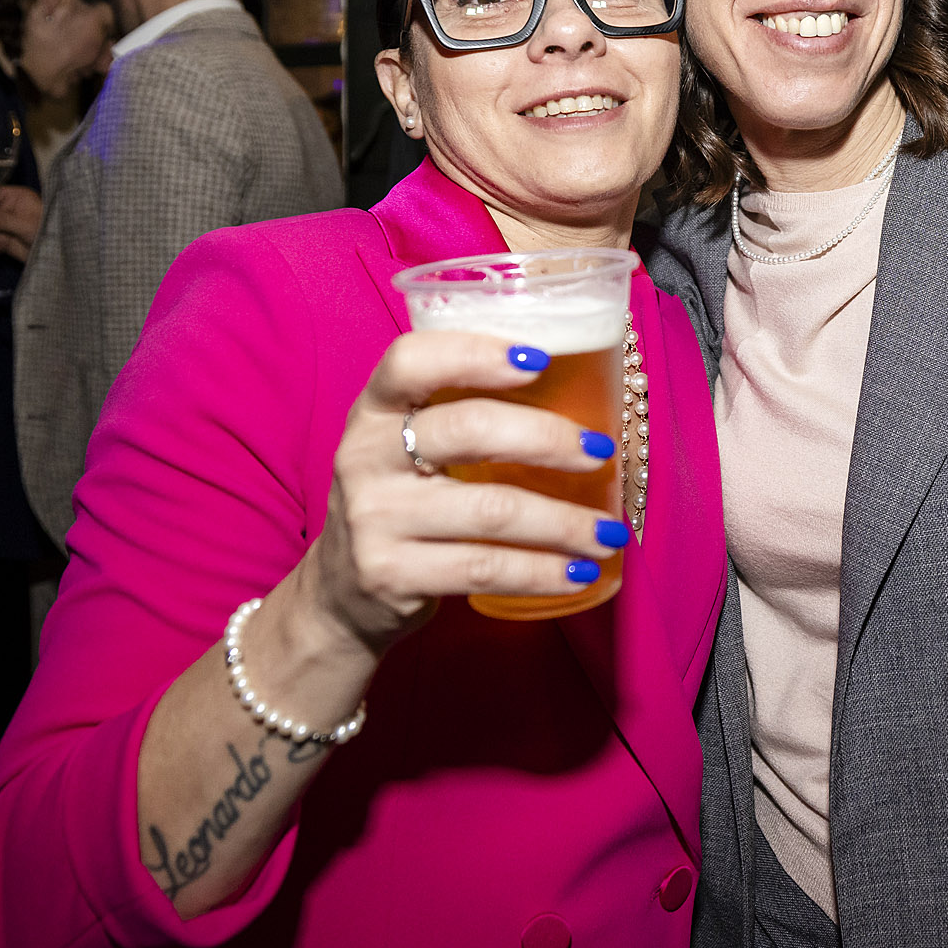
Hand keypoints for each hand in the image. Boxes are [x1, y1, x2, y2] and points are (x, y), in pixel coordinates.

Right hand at [298, 330, 624, 657]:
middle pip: (466, 431)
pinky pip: (485, 570)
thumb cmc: (401, 500)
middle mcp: (364, 456)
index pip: (411, 360)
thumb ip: (461, 415)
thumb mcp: (405, 446)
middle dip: (547, 439)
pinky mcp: (390, 575)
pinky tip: (577, 572)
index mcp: (372, 409)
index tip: (539, 360)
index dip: (475, 353)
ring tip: (607, 531)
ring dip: (564, 522)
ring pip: (490, 511)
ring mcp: (373, 518)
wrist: (340, 594)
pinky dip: (542, 571)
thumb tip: (582, 392)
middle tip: (600, 452)